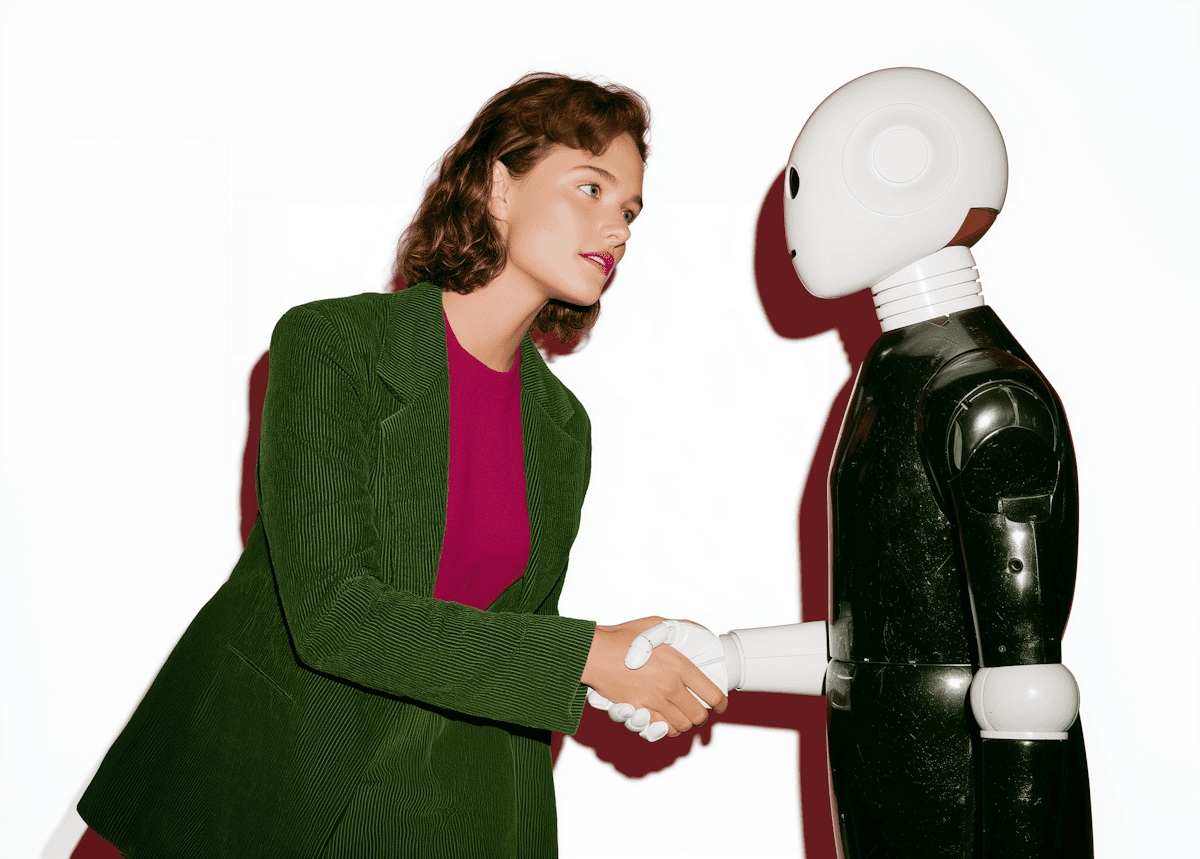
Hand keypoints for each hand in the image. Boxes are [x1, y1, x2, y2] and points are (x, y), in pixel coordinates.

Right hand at [581, 617, 726, 739]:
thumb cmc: (622, 637)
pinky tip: (664, 722)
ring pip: (680, 726)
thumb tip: (697, 631)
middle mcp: (669, 686)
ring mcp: (652, 701)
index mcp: (678, 665)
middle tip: (699, 711)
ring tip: (682, 716)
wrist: (594, 652)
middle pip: (698, 715)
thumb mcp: (656, 625)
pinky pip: (658, 730)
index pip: (712, 694)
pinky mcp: (636, 711)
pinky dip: (665, 729)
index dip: (722, 703)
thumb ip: (679, 629)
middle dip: (702, 716)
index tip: (721, 705)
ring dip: (684, 724)